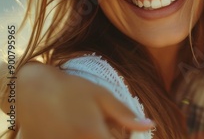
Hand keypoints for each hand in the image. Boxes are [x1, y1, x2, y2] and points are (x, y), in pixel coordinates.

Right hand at [15, 62, 153, 138]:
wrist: (33, 88)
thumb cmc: (71, 89)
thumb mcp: (102, 97)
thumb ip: (126, 115)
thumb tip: (150, 125)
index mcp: (93, 135)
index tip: (127, 135)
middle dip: (110, 138)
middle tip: (107, 129)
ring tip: (88, 127)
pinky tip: (77, 131)